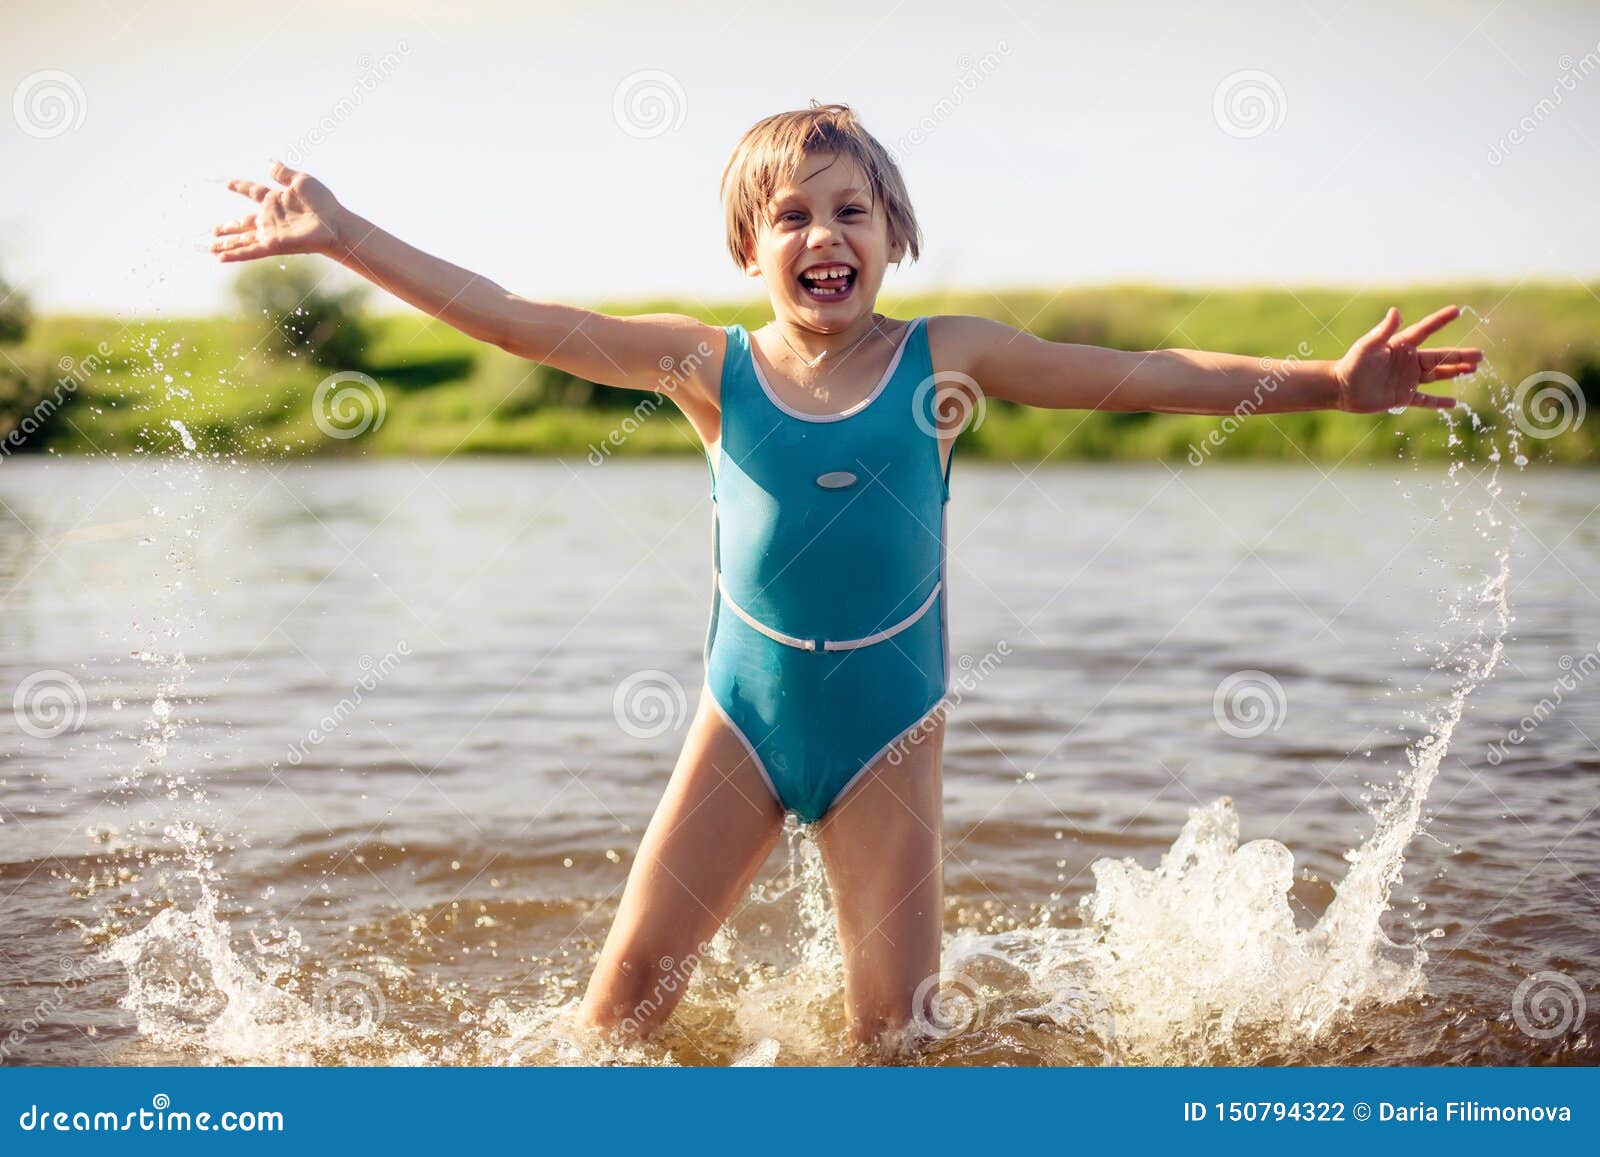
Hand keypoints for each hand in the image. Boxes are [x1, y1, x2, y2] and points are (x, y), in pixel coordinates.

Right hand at [209, 160, 346, 262]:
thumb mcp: (301, 181)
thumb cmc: (323, 203)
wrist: (334, 224)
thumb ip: (283, 173)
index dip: (241, 187)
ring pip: (242, 238)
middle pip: (242, 222)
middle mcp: (269, 218)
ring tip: (210, 247)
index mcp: (275, 200)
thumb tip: (270, 162)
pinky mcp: (272, 245)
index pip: (252, 192)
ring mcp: (270, 233)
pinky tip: (221, 258)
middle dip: (228, 226)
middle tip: (213, 229)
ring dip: (226, 243)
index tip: (229, 183)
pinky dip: (235, 254)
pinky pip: (249, 251)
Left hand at [1332, 305, 1482, 412]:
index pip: (1425, 330)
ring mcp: (1407, 380)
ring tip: (1474, 370)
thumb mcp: (1367, 346)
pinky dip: (1439, 402)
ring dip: (1455, 373)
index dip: (1440, 321)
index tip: (1457, 310)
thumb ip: (1383, 331)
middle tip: (1481, 354)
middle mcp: (1408, 362)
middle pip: (1440, 357)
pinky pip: (1425, 400)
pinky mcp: (1402, 397)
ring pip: (1437, 376)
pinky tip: (1454, 403)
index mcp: (1401, 346)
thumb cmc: (1351, 364)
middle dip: (1460, 356)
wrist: (1340, 389)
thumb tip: (1395, 311)